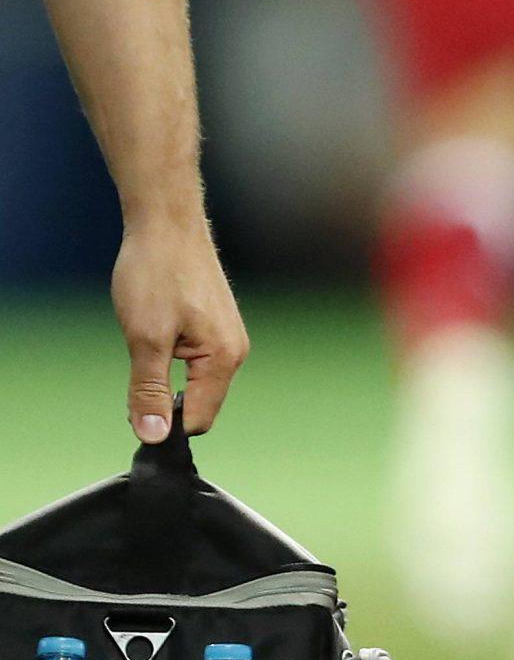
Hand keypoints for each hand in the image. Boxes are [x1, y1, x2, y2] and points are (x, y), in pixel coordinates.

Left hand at [111, 219, 248, 443]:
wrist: (166, 223)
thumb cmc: (156, 274)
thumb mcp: (144, 339)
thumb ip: (148, 391)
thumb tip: (152, 436)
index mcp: (224, 360)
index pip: (198, 419)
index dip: (164, 422)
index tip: (133, 404)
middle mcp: (234, 352)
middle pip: (199, 403)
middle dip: (164, 397)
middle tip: (135, 363)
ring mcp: (228, 337)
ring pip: (195, 381)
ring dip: (166, 374)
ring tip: (146, 338)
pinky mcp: (216, 325)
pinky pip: (195, 360)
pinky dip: (172, 357)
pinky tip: (156, 329)